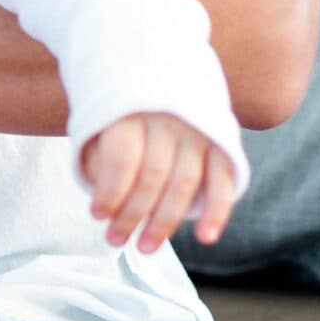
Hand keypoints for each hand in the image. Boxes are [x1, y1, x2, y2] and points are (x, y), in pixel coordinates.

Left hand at [78, 114, 240, 251]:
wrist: (163, 73)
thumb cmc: (124, 112)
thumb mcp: (101, 123)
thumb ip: (99, 160)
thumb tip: (106, 206)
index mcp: (132, 111)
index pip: (123, 157)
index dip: (110, 191)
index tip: (97, 215)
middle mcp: (169, 120)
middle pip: (152, 176)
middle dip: (132, 214)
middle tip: (115, 240)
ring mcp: (198, 132)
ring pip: (185, 183)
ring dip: (165, 221)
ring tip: (145, 247)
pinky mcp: (221, 143)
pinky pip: (222, 181)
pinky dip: (217, 211)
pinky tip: (205, 237)